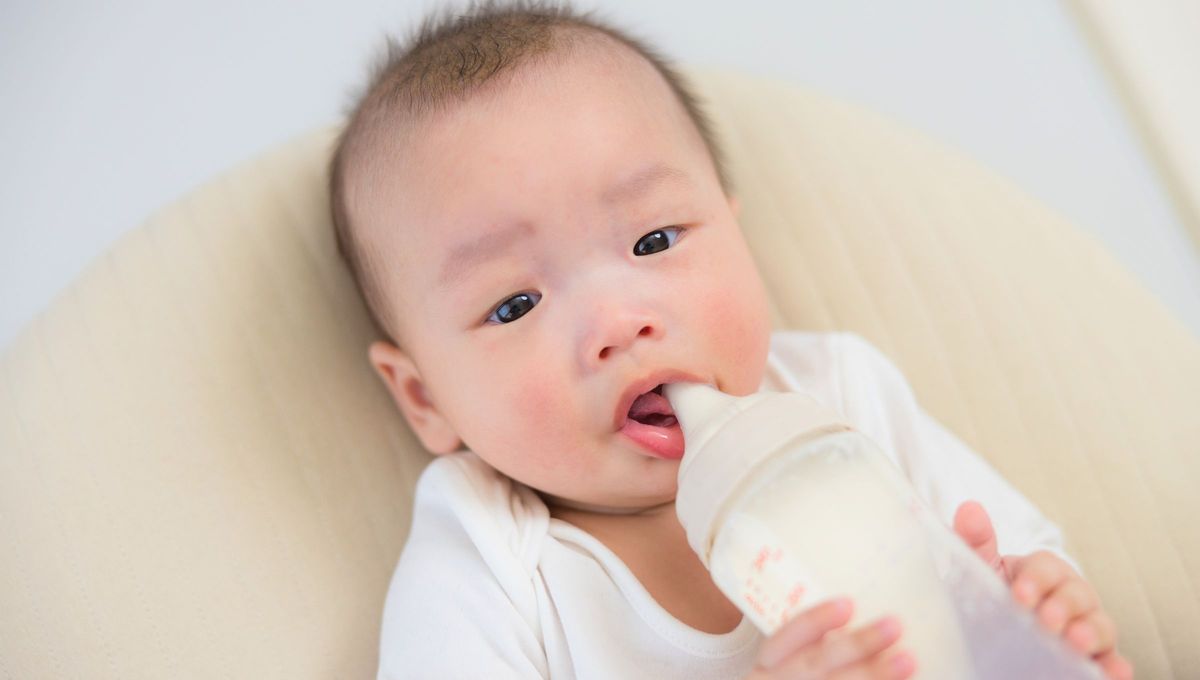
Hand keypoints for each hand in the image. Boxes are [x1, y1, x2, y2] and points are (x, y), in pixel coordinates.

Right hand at [745, 598, 915, 678]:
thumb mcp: (785, 666)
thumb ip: (810, 648)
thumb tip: (853, 626)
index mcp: (767, 667)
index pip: (783, 640)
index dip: (814, 621)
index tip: (847, 604)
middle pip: (816, 664)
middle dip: (857, 645)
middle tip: (893, 625)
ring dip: (876, 675)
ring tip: (908, 659)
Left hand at [953, 500, 1133, 679]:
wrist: (997, 631)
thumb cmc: (994, 594)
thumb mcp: (982, 568)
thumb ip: (975, 542)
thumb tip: (970, 508)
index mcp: (1043, 572)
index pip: (1047, 568)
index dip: (1036, 579)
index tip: (1018, 595)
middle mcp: (1071, 596)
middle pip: (1078, 594)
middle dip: (1063, 606)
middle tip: (1046, 621)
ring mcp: (1085, 626)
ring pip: (1100, 624)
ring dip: (1092, 633)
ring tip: (1076, 643)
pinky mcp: (1094, 656)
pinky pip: (1111, 659)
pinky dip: (1115, 665)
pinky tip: (1115, 673)